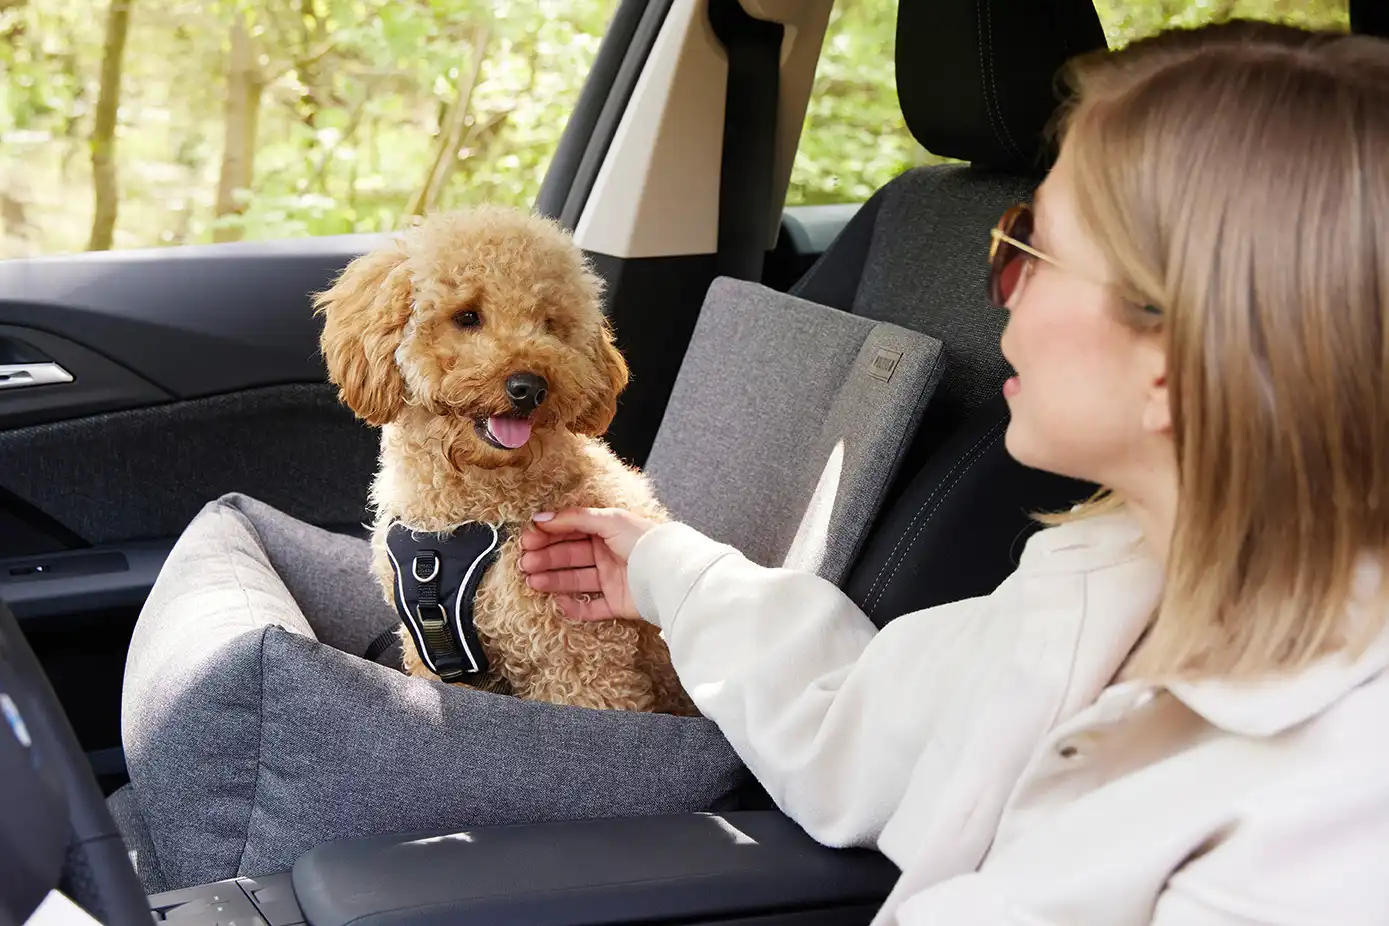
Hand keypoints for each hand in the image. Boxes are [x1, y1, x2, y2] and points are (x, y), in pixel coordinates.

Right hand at [520, 508, 658, 620]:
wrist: (667, 572)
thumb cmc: (644, 541)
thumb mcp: (608, 520)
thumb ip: (574, 518)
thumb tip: (542, 517)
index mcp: (606, 532)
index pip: (570, 532)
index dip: (548, 536)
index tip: (527, 540)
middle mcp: (607, 555)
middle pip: (569, 556)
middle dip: (545, 559)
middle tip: (525, 563)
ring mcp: (611, 580)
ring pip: (575, 580)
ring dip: (552, 580)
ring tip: (532, 581)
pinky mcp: (616, 603)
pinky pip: (590, 607)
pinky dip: (573, 606)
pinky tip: (558, 602)